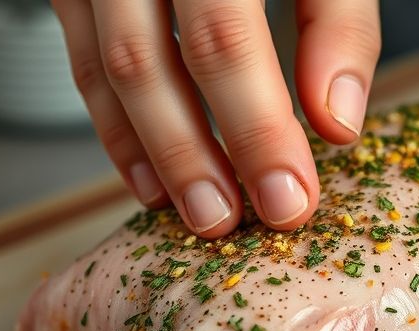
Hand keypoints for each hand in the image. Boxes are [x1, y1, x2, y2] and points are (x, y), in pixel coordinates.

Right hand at [51, 0, 380, 237]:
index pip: (225, 35)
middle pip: (152, 58)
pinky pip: (82, 58)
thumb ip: (336, 19)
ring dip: (152, 152)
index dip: (259, 127)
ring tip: (200, 216)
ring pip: (107, 64)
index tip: (292, 199)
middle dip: (199, 153)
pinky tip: (152, 180)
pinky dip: (115, 126)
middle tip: (241, 223)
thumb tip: (335, 124)